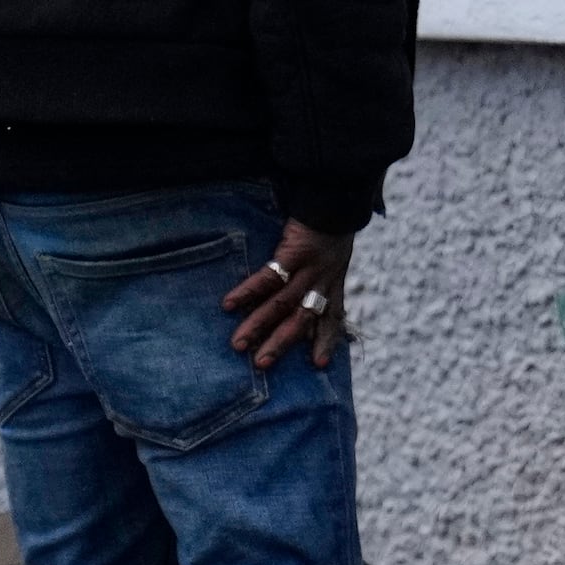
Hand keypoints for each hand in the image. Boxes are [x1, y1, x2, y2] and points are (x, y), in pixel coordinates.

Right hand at [224, 219, 353, 371]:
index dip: (327, 342)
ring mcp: (309, 269)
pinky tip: (229, 303)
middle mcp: (322, 282)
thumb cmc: (329, 228)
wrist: (335, 199)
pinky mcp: (294, 253)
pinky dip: (248, 291)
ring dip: (258, 325)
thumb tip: (304, 298)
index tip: (320, 365)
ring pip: (282, 304)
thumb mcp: (333, 258)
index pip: (332, 318)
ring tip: (238, 343)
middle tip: (261, 364)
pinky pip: (268, 278)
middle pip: (301, 320)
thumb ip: (321, 278)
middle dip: (281, 343)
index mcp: (332, 284)